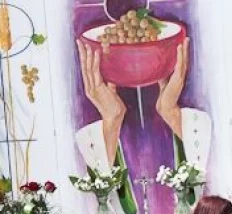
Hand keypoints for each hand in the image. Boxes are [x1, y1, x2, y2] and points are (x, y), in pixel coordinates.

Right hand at [76, 40, 125, 162]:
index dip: (85, 57)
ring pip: (88, 67)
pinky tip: (95, 53)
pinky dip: (95, 62)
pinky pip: (95, 72)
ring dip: (87, 54)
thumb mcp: (112, 94)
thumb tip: (111, 80)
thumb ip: (110, 86)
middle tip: (79, 41)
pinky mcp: (97, 88)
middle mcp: (89, 86)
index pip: (87, 69)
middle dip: (82, 53)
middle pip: (84, 66)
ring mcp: (92, 87)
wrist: (114, 118)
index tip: (84, 47)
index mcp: (91, 86)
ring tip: (86, 44)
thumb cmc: (115, 108)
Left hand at [157, 38, 189, 138]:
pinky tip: (179, 48)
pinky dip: (180, 56)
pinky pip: (179, 65)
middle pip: (184, 60)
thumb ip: (162, 76)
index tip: (182, 44)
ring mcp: (180, 78)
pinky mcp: (178, 79)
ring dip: (184, 51)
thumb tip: (158, 69)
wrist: (166, 107)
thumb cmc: (164, 98)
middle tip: (187, 38)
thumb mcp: (162, 83)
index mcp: (177, 77)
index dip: (182, 54)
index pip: (180, 63)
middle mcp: (180, 76)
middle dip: (185, 49)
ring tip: (185, 41)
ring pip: (183, 61)